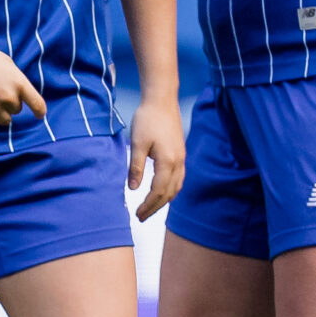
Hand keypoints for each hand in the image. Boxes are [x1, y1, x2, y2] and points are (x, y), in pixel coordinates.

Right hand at [0, 39, 45, 134]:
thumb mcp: (7, 63)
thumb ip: (17, 80)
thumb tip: (22, 97)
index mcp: (18, 82)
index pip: (37, 104)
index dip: (40, 112)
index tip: (39, 115)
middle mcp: (8, 96)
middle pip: (16, 111)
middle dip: (9, 103)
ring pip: (5, 121)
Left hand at [124, 92, 184, 220]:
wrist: (161, 99)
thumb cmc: (147, 118)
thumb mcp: (137, 143)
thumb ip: (136, 167)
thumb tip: (133, 189)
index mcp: (168, 161)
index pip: (158, 191)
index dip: (149, 205)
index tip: (137, 214)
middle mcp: (178, 162)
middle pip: (169, 193)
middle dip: (156, 207)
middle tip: (141, 217)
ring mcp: (182, 158)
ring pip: (177, 187)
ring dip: (164, 200)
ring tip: (151, 208)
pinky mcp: (180, 153)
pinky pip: (179, 178)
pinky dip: (171, 190)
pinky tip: (162, 191)